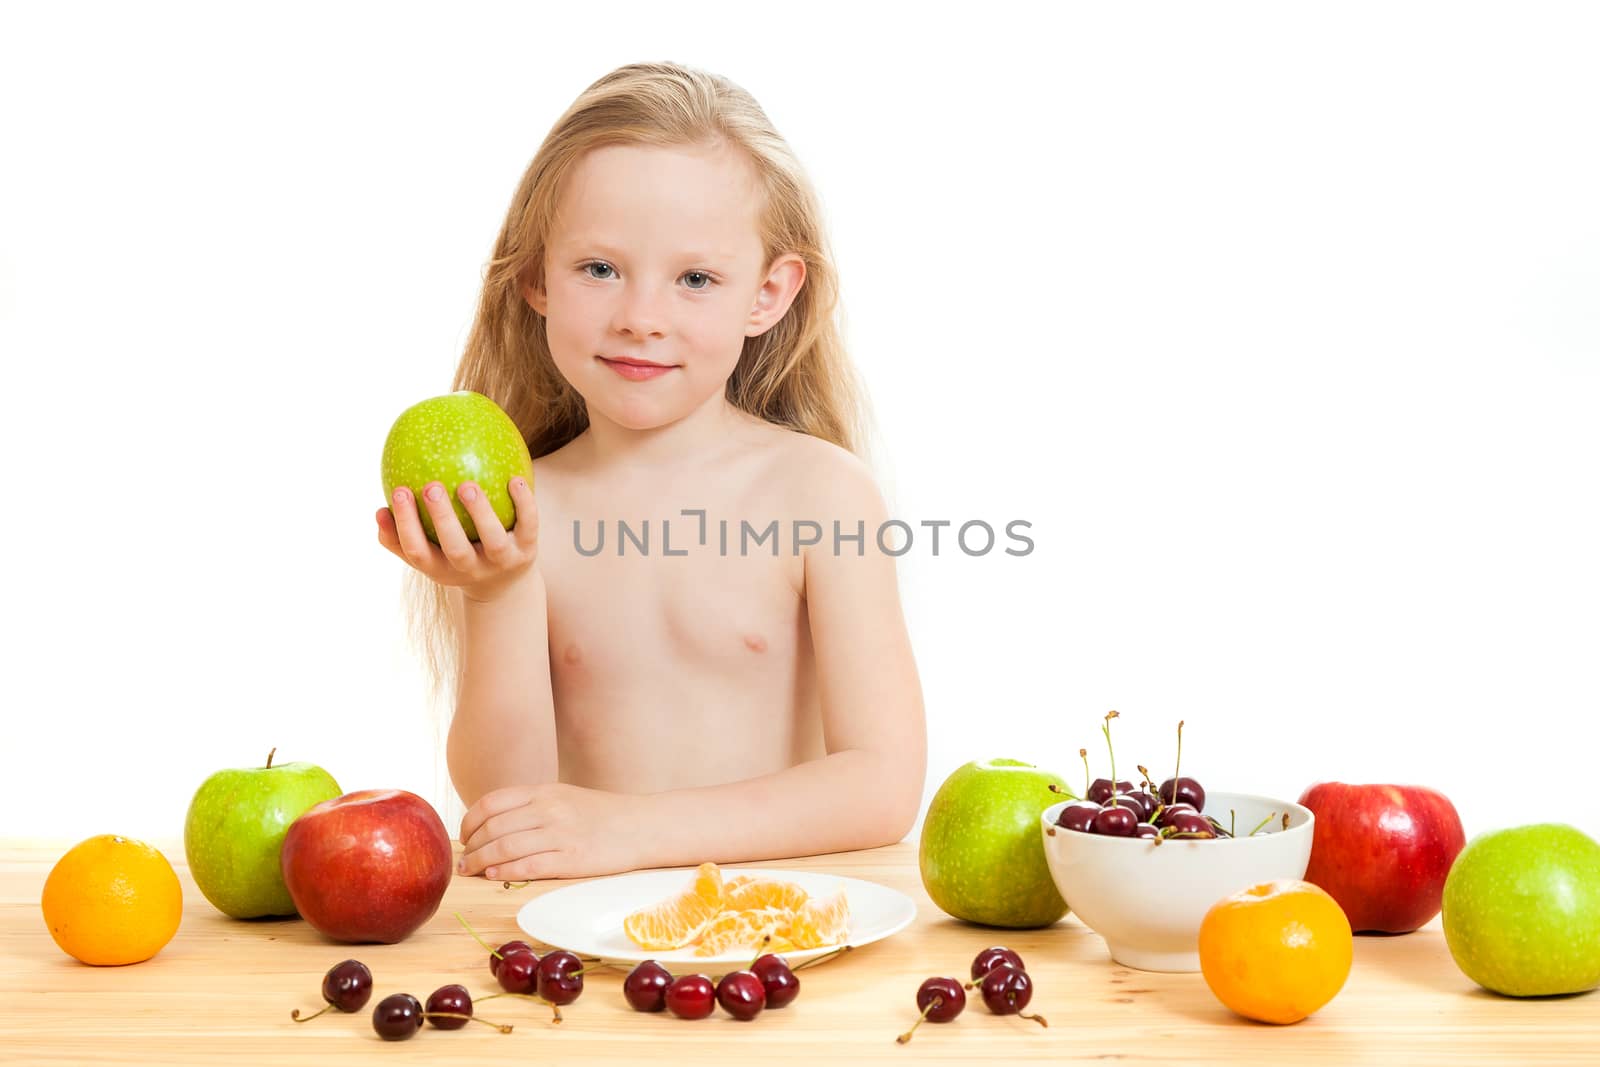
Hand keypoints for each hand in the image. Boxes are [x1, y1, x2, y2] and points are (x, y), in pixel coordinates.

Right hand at [376, 477, 537, 601]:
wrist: (504, 585)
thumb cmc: (454, 557)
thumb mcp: (428, 555)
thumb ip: (399, 537)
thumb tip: (379, 510)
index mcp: (442, 569)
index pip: (418, 552)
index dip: (405, 526)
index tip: (397, 492)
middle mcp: (472, 569)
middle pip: (455, 549)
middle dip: (441, 519)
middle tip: (430, 487)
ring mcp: (502, 562)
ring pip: (493, 541)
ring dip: (480, 513)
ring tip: (466, 485)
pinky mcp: (527, 551)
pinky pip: (528, 525)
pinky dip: (524, 504)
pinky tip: (514, 478)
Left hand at [457, 783, 638, 880]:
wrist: (642, 826)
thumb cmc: (601, 814)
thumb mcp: (564, 797)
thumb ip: (531, 806)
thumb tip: (492, 825)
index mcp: (544, 792)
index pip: (491, 804)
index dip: (469, 822)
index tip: (463, 836)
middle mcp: (549, 809)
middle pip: (493, 828)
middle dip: (470, 846)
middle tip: (462, 860)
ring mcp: (560, 834)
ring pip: (505, 848)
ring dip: (481, 862)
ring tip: (471, 871)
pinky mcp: (571, 860)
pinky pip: (528, 867)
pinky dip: (504, 872)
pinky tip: (494, 875)